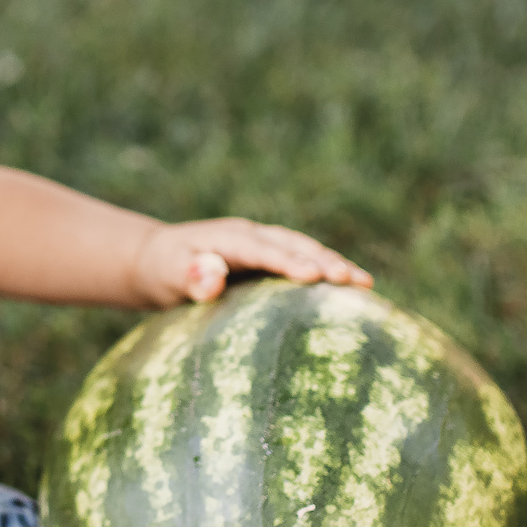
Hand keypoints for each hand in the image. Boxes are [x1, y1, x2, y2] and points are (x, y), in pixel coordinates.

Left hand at [135, 218, 370, 306]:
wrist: (161, 260)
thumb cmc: (164, 270)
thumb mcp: (168, 275)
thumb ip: (191, 277)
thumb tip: (212, 275)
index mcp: (229, 238)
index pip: (263, 249)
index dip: (289, 261)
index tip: (315, 276)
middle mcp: (253, 236)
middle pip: (294, 245)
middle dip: (326, 261)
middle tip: (356, 281)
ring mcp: (265, 245)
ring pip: (306, 250)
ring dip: (335, 265)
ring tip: (365, 284)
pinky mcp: (271, 260)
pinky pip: (304, 262)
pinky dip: (328, 272)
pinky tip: (354, 290)